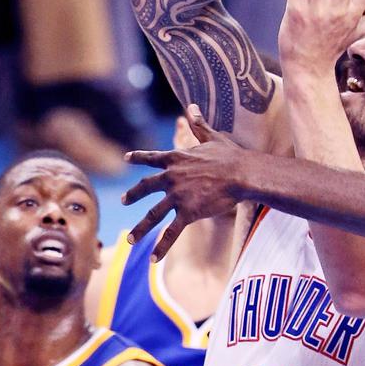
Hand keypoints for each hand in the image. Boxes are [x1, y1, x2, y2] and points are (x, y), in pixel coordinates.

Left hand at [122, 105, 250, 260]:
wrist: (241, 173)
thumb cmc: (230, 155)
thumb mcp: (212, 137)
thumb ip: (199, 124)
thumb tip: (192, 106)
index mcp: (175, 158)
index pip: (151, 158)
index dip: (138, 158)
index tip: (126, 158)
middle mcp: (171, 177)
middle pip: (145, 187)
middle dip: (132, 195)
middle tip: (123, 201)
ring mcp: (177, 196)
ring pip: (153, 215)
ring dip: (140, 228)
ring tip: (130, 240)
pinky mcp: (187, 213)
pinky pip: (171, 233)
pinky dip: (161, 247)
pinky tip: (152, 259)